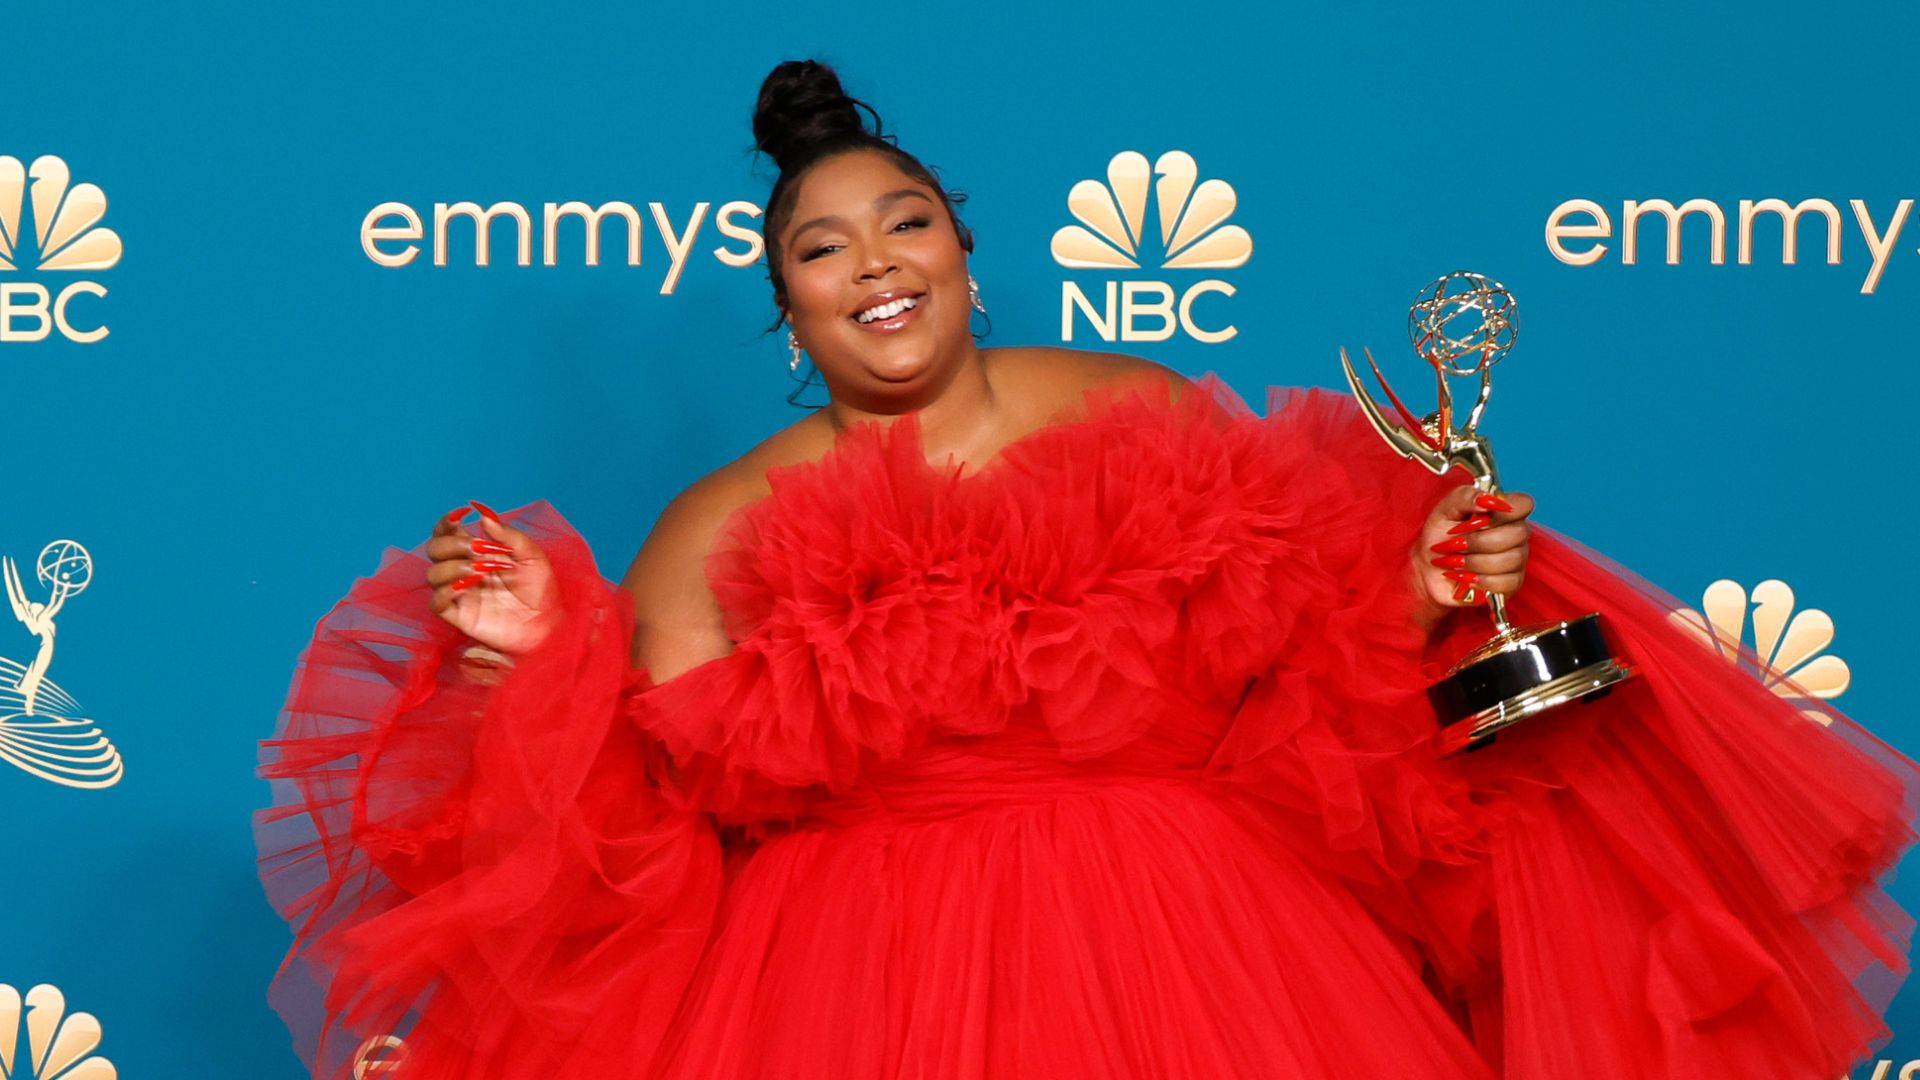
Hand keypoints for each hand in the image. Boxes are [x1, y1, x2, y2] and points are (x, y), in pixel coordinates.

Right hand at [426, 500, 561, 654]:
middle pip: (435, 550)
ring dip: (452, 567)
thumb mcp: (532, 556)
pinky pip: (436, 602)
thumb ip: (509, 535)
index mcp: (477, 553)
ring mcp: (459, 593)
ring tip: (480, 571)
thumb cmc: (541, 589)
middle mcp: (463, 570)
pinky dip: (446, 591)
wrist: (548, 623)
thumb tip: (484, 516)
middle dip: (450, 544)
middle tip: (477, 548)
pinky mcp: (459, 615)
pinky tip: (466, 586)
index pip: (447, 533)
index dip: (445, 522)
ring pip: (432, 575)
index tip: (459, 515)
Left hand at [1411, 487, 1533, 612]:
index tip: (1476, 517)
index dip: (1504, 510)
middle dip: (1479, 541)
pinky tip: (1464, 577)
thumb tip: (1486, 499)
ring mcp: (1517, 559)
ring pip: (1511, 559)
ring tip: (1454, 562)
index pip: (1524, 503)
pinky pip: (1506, 583)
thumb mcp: (1445, 509)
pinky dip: (1480, 580)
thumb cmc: (1440, 535)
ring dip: (1474, 562)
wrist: (1428, 567)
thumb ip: (1465, 497)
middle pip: (1518, 533)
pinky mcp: (1511, 583)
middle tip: (1454, 544)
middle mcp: (1516, 534)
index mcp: (1504, 511)